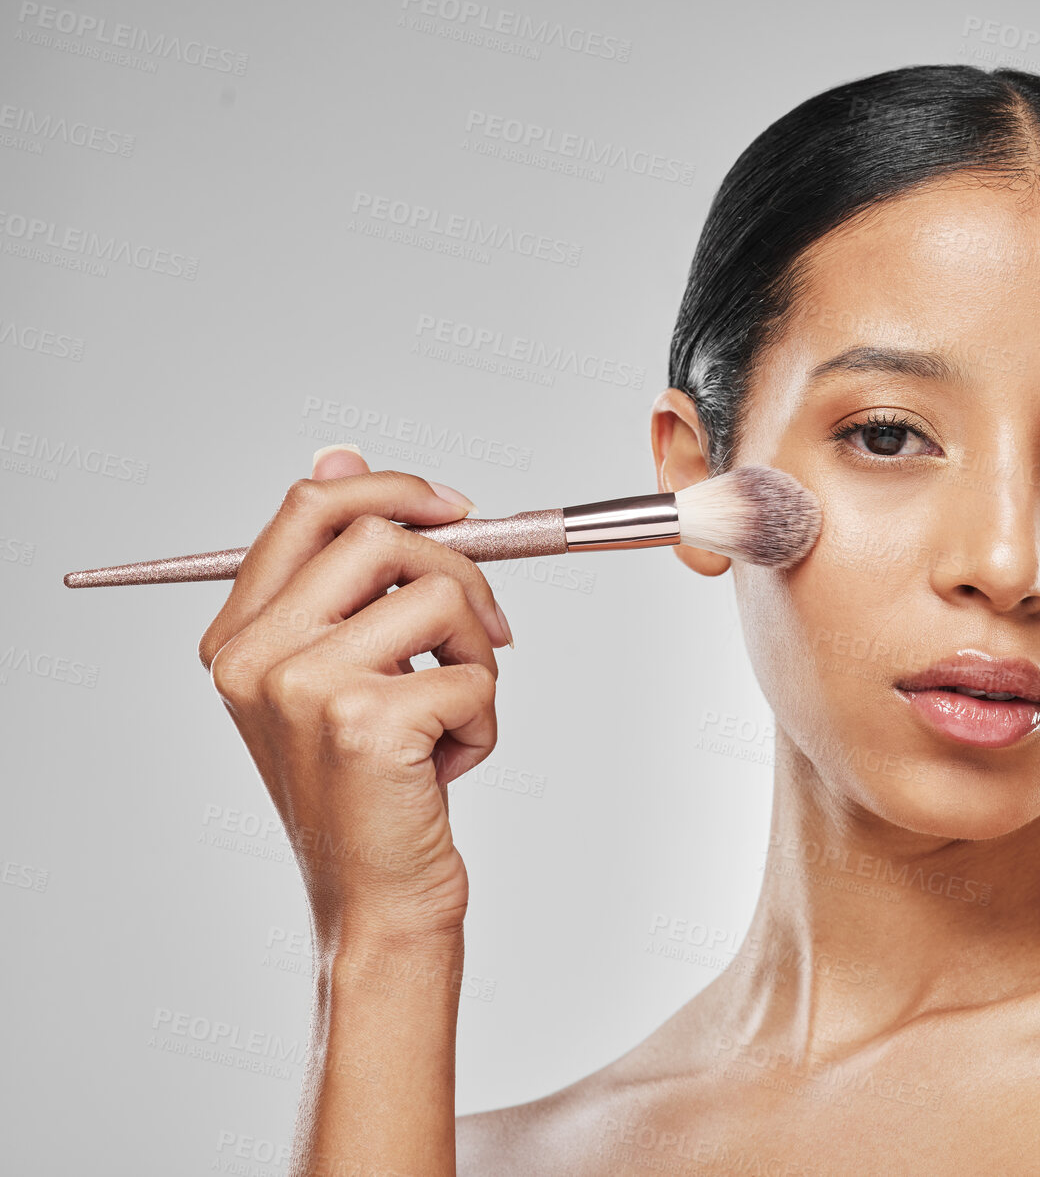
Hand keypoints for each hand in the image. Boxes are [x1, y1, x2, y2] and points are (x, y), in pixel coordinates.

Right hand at [197, 445, 513, 950]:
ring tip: (457, 715)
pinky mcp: (365, 723)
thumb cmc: (368, 789)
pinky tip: (448, 767)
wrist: (375, 901)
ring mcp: (304, 687)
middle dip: (461, 576)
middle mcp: (255, 657)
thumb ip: (337, 570)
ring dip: (479, 657)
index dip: (393, 489)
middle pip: (383, 537)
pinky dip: (485, 723)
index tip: (456, 510)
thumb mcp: (339, 672)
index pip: (309, 506)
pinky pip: (474, 676)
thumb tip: (339, 453)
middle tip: (487, 636)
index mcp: (237, 635)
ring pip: (440, 598)